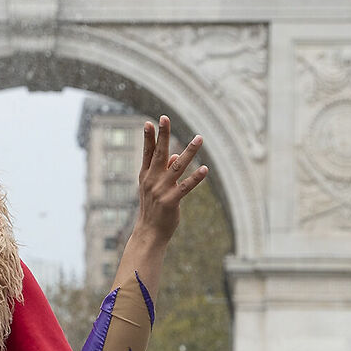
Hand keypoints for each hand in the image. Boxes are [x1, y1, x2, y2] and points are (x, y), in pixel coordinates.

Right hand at [135, 116, 207, 243]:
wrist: (149, 233)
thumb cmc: (153, 210)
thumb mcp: (153, 189)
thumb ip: (163, 171)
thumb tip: (174, 156)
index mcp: (146, 176)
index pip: (147, 153)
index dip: (148, 138)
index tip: (150, 122)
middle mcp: (152, 180)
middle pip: (159, 154)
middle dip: (162, 135)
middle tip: (165, 118)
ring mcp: (161, 190)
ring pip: (177, 166)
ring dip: (189, 151)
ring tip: (199, 138)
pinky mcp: (171, 201)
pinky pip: (186, 186)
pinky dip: (196, 178)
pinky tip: (205, 169)